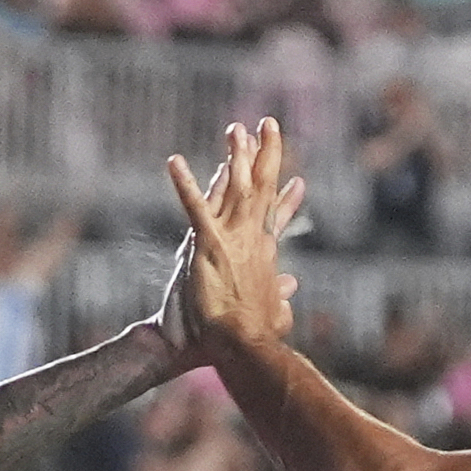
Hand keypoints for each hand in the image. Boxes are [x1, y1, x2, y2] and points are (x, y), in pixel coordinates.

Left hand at [161, 120, 307, 359]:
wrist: (240, 346)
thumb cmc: (255, 338)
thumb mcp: (275, 313)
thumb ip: (282, 297)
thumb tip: (291, 288)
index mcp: (265, 253)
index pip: (277, 215)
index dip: (286, 195)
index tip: (297, 179)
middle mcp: (252, 238)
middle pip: (262, 186)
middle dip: (265, 153)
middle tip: (266, 124)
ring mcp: (231, 238)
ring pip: (235, 187)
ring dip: (236, 156)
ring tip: (235, 128)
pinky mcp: (207, 244)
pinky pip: (193, 207)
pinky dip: (184, 184)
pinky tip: (173, 161)